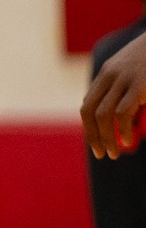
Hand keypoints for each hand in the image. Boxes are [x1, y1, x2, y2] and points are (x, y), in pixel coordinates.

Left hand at [84, 30, 145, 159]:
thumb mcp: (138, 75)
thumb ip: (130, 95)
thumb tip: (128, 125)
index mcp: (107, 73)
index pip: (89, 103)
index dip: (90, 125)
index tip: (97, 142)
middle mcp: (110, 75)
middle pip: (88, 110)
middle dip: (92, 135)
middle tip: (100, 154)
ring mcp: (123, 80)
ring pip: (103, 114)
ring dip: (105, 138)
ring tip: (114, 153)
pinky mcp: (138, 85)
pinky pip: (122, 112)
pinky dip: (122, 129)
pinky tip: (128, 140)